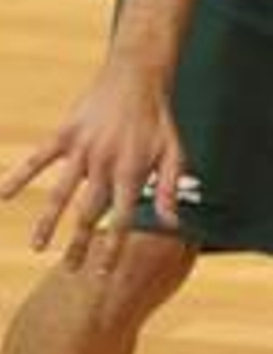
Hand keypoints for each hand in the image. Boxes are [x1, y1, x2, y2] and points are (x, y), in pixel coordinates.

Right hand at [0, 56, 185, 273]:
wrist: (136, 78)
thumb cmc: (157, 120)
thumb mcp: (174, 152)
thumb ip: (170, 188)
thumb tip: (173, 224)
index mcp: (133, 172)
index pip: (122, 219)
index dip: (112, 249)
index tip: (103, 275)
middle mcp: (105, 164)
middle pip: (89, 213)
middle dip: (80, 244)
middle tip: (70, 271)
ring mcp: (82, 149)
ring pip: (61, 193)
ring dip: (48, 222)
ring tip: (38, 248)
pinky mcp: (64, 135)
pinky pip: (38, 159)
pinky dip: (19, 176)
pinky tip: (3, 195)